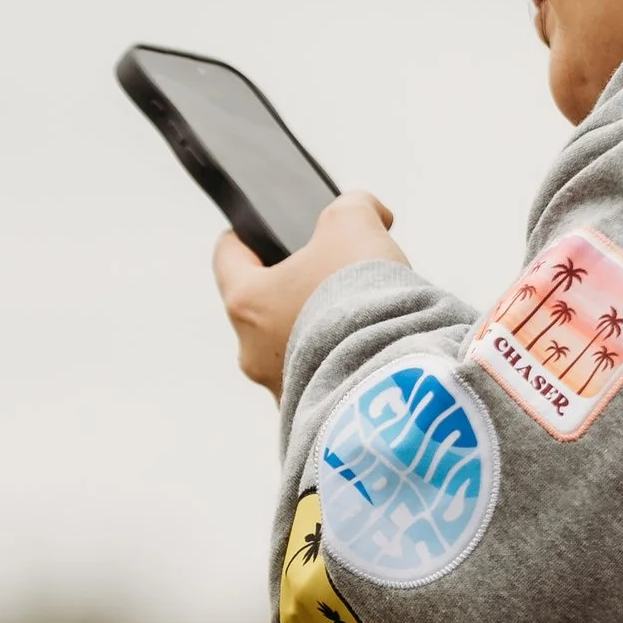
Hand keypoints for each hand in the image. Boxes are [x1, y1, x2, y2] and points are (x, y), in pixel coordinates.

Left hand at [214, 189, 405, 395]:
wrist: (396, 371)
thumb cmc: (361, 298)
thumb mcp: (354, 223)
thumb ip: (352, 206)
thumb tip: (367, 212)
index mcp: (246, 302)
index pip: (227, 257)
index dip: (244, 236)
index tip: (260, 232)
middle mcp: (253, 352)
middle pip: (263, 306)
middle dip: (295, 286)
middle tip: (332, 272)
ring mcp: (280, 389)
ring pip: (292, 346)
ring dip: (318, 328)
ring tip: (359, 315)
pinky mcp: (312, 416)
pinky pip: (320, 378)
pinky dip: (339, 361)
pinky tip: (369, 348)